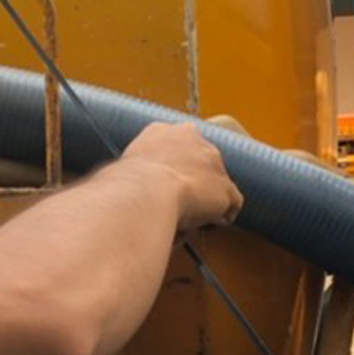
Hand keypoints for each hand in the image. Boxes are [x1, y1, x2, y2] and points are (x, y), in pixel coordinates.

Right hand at [118, 123, 243, 231]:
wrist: (145, 192)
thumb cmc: (125, 187)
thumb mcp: (124, 169)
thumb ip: (134, 172)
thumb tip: (121, 189)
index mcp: (163, 131)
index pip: (178, 144)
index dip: (177, 166)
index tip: (170, 181)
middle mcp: (191, 138)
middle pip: (202, 159)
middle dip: (197, 179)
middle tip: (184, 201)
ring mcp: (212, 161)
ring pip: (217, 181)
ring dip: (208, 198)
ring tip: (194, 215)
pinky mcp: (225, 186)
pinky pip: (232, 203)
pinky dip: (222, 215)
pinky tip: (208, 223)